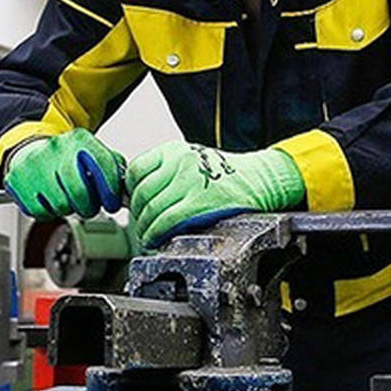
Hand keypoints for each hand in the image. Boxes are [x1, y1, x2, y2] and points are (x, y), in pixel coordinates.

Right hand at [4, 129, 124, 219]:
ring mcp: (35, 166)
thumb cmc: (66, 156)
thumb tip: (127, 190)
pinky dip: (48, 212)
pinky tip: (49, 199)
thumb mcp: (91, 151)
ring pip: (60, 206)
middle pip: (80, 193)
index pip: (103, 168)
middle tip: (88, 205)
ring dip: (68, 208)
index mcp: (79, 140)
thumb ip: (113, 167)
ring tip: (66, 197)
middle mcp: (55, 150)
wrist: (29, 148)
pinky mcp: (18, 182)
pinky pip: (40, 212)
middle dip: (89, 206)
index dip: (111, 192)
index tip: (112, 202)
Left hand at [126, 141, 304, 248]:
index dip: (129, 192)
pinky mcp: (200, 203)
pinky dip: (155, 234)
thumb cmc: (227, 174)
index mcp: (174, 150)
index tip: (133, 205)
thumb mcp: (192, 161)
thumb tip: (138, 196)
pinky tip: (155, 240)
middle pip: (141, 192)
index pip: (135, 170)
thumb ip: (166, 173)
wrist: (261, 179)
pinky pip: (166, 221)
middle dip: (136, 215)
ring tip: (146, 237)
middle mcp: (179, 162)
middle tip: (140, 226)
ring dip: (144, 229)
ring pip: (151, 209)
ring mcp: (189, 182)